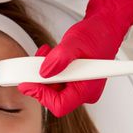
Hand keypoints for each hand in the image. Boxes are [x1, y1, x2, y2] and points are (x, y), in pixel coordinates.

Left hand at [18, 0, 132, 116]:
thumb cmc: (98, 35)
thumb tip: (45, 72)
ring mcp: (79, 86)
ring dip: (43, 73)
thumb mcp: (75, 42)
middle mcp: (84, 92)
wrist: (105, 27)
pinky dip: (48, 69)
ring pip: (52, 88)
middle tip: (31, 67)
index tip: (28, 84)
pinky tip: (48, 56)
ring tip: (44, 55)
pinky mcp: (73, 80)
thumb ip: (60, 58)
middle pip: (53, 97)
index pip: (60, 105)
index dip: (41, 96)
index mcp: (87, 89)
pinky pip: (55, 80)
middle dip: (40, 81)